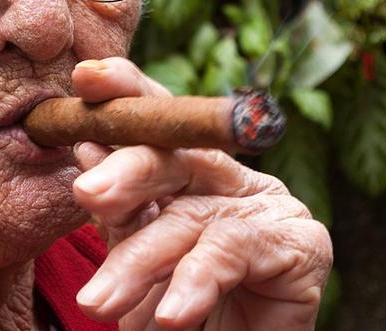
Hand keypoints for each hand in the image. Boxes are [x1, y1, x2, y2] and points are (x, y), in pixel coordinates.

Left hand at [71, 58, 332, 330]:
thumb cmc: (175, 306)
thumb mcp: (136, 250)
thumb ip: (118, 206)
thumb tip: (87, 147)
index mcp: (186, 169)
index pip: (155, 121)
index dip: (124, 91)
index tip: (85, 78)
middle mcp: (226, 178)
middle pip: (174, 155)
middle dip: (127, 171)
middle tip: (87, 192)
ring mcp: (265, 206)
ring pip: (193, 215)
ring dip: (141, 260)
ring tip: (100, 302)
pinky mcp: (300, 243)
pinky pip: (236, 251)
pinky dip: (197, 282)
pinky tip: (172, 314)